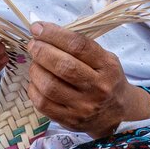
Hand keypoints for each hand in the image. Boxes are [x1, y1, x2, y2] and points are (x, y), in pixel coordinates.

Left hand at [27, 22, 149, 138]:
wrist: (116, 114)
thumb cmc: (106, 80)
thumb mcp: (104, 59)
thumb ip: (80, 46)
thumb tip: (43, 31)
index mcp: (108, 67)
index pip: (78, 46)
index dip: (54, 34)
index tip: (38, 28)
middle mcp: (98, 88)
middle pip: (63, 66)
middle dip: (41, 51)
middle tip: (33, 45)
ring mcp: (83, 107)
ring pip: (50, 86)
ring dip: (35, 70)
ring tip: (35, 63)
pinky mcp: (70, 121)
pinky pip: (43, 103)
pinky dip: (33, 89)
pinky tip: (36, 81)